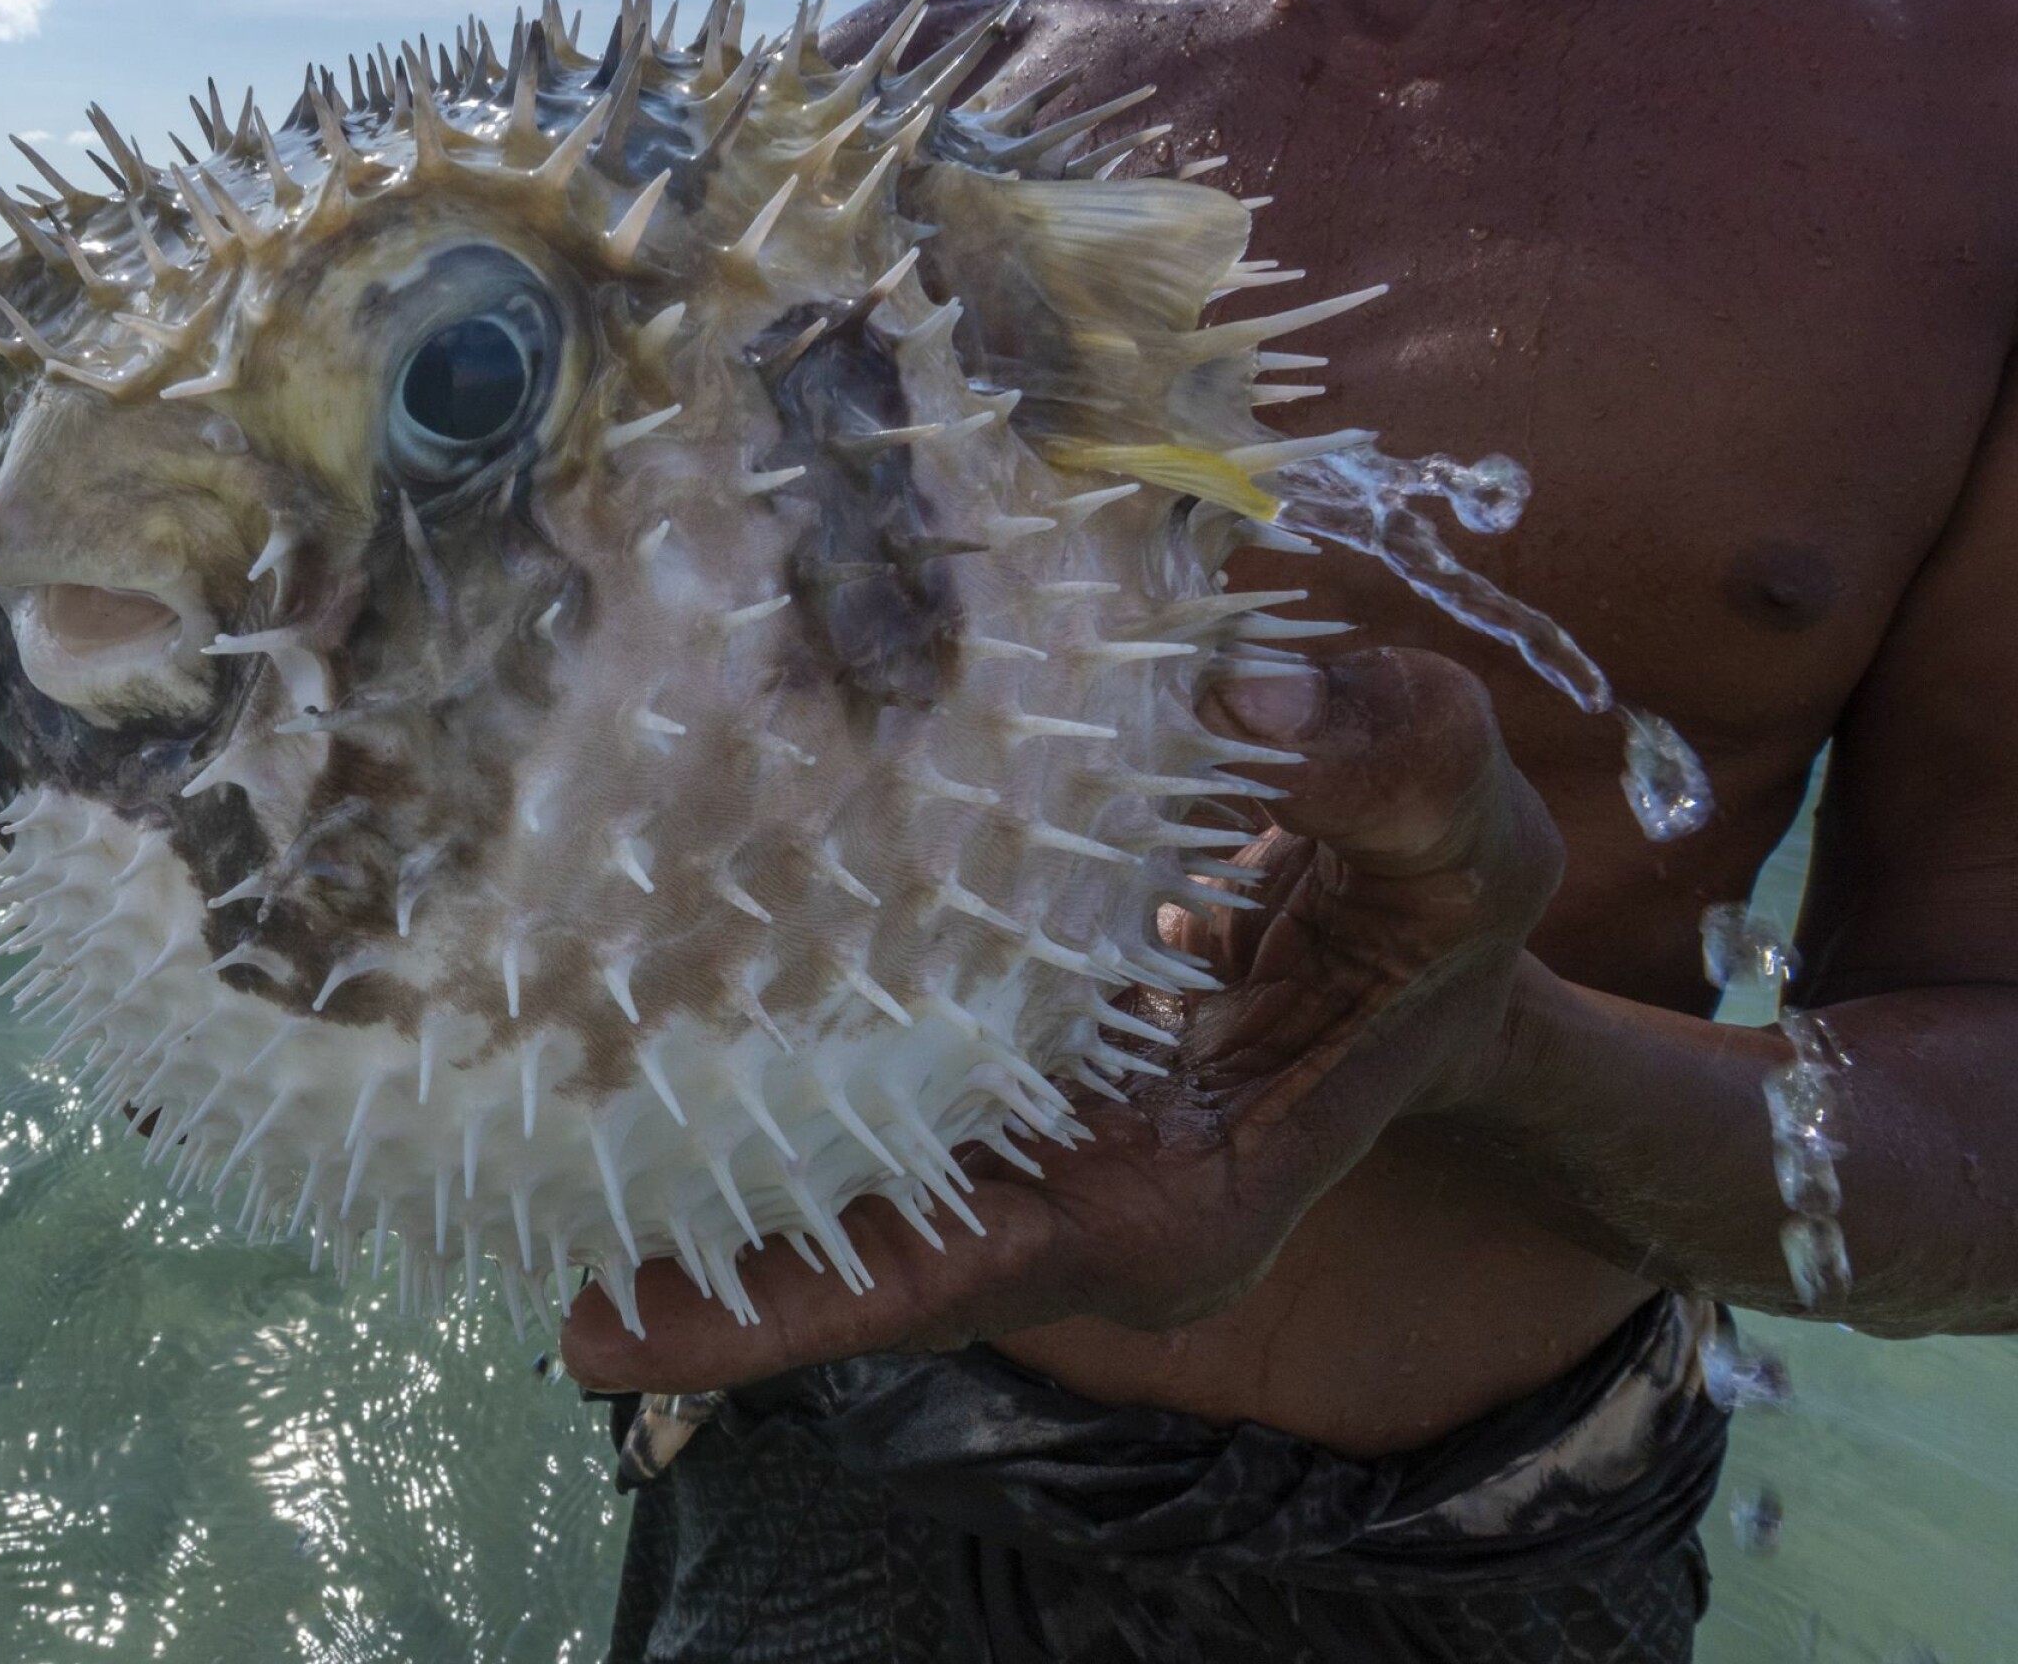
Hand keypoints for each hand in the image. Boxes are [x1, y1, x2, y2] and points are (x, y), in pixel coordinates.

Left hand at [560, 647, 1564, 1392]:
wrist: (1441, 955)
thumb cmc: (1454, 913)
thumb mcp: (1472, 831)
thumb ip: (1389, 759)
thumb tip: (1244, 693)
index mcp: (1189, 1199)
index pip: (968, 1269)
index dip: (805, 1298)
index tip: (634, 1324)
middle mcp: (1099, 1223)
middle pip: (884, 1271)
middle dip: (723, 1281)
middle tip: (545, 1274)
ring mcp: (1055, 1181)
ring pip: (872, 1214)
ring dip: (732, 1203)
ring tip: (547, 1183)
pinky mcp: (1028, 1123)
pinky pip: (890, 1143)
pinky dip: (792, 1119)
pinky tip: (662, 1068)